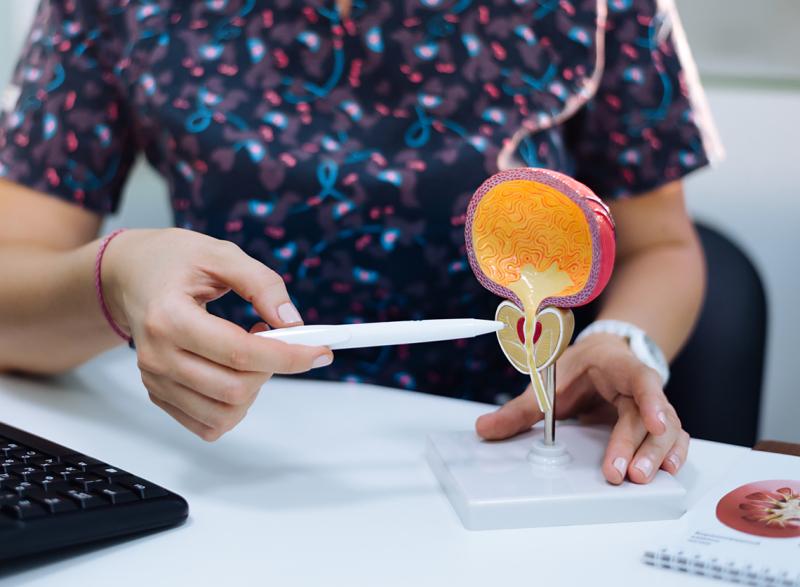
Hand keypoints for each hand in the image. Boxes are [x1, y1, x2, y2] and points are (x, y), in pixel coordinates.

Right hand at [102, 228, 332, 440]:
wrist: (130, 275)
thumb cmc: (174, 261)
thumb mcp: (221, 254)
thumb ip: (262, 284)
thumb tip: (293, 323)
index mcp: (169, 318)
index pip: (240, 353)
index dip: (288, 356)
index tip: (320, 352)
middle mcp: (157, 356)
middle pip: (235, 389)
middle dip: (272, 368)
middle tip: (273, 337)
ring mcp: (155, 380)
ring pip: (224, 414)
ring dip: (254, 389)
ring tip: (249, 351)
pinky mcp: (159, 394)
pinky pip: (208, 423)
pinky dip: (234, 405)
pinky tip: (232, 371)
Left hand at [476, 333, 688, 483]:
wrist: (602, 355)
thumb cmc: (580, 366)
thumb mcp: (550, 380)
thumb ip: (520, 408)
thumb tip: (486, 428)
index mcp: (617, 366)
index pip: (640, 379)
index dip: (650, 399)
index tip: (653, 421)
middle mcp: (639, 385)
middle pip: (650, 414)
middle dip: (639, 446)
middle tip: (625, 473)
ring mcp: (651, 405)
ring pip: (667, 429)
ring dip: (656, 454)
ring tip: (641, 477)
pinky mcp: (654, 423)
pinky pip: (671, 437)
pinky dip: (672, 453)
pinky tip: (668, 470)